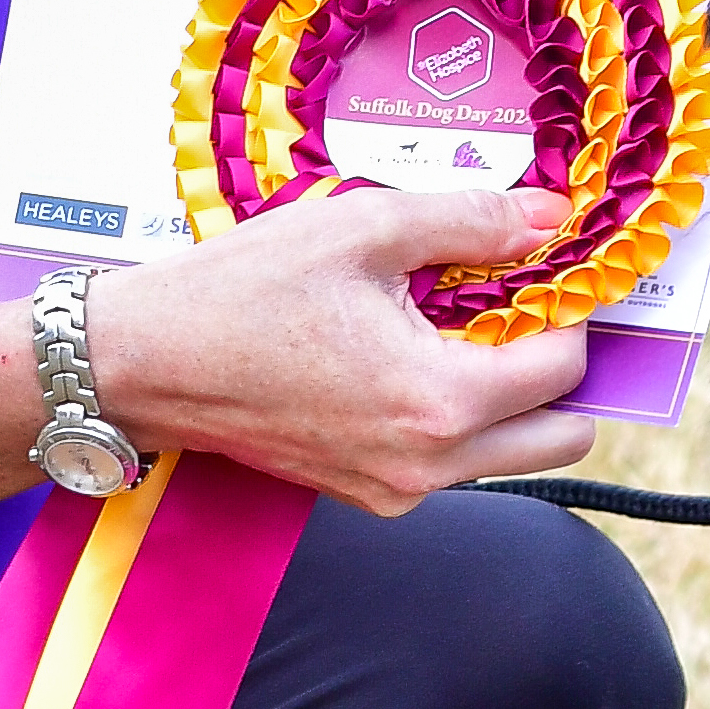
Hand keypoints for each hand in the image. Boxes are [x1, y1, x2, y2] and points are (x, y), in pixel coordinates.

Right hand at [87, 180, 596, 515]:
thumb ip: (471, 221)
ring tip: (451, 322)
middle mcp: (428, 465)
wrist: (142, 364)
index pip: (566, 367)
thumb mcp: (364, 228)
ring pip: (509, 452)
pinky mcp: (365, 492)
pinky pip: (449, 461)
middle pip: (562, 435)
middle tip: (515, 305)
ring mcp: (396, 489)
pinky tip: (404, 350)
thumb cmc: (239, 293)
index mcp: (438, 401)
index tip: (541, 268)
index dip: (567, 308)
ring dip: (508, 393)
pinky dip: (453, 412)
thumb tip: (546, 216)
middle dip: (558, 369)